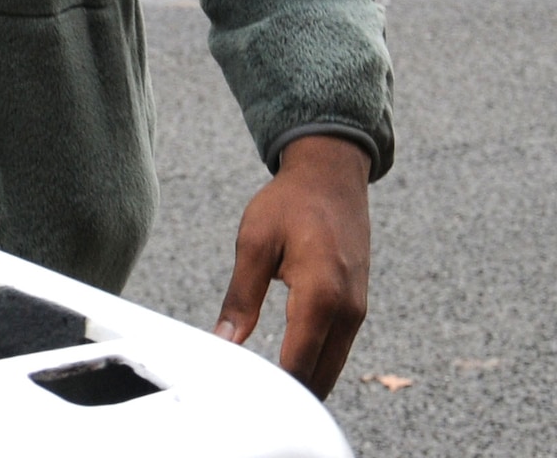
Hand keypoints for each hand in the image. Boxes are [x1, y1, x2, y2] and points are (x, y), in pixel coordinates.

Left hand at [214, 134, 372, 398]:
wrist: (332, 177)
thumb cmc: (289, 204)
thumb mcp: (254, 242)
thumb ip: (241, 297)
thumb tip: (224, 342)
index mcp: (321, 295)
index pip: (298, 364)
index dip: (272, 389)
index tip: (242, 399)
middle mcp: (347, 311)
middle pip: (319, 377)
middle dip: (287, 396)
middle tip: (247, 403)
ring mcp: (356, 312)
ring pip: (330, 367)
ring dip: (301, 383)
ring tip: (261, 394)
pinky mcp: (356, 308)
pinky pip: (335, 350)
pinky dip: (313, 364)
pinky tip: (284, 370)